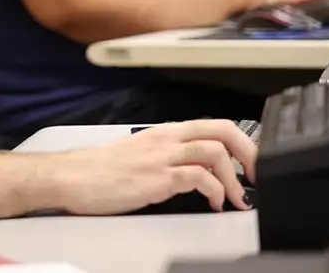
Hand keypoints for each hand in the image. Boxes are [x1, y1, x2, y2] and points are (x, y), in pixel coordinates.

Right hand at [54, 120, 256, 214]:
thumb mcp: (138, 155)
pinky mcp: (156, 178)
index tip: (252, 164)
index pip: (213, 125)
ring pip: (215, 153)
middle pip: (222, 130)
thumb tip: (193, 171)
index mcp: (163, 132)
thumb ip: (166, 157)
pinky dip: (215, 193)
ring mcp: (161, 157)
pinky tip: (214, 205)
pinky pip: (198, 179)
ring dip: (235, 179)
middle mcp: (165, 139)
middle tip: (257, 176)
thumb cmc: (99, 170)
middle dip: (249, 154)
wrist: (71, 177)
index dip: (242, 142)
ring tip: (238, 199)